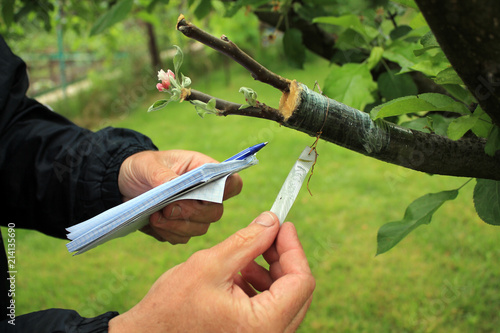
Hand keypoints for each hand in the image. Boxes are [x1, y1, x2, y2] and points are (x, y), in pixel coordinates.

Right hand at [108, 212, 314, 332]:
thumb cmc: (171, 309)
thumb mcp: (211, 265)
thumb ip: (248, 241)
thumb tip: (272, 222)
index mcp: (262, 325)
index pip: (301, 281)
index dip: (293, 248)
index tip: (282, 226)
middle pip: (297, 292)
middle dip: (283, 259)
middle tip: (267, 235)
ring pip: (286, 301)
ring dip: (272, 273)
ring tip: (246, 259)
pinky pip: (271, 312)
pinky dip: (262, 289)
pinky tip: (240, 276)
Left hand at [118, 150, 242, 243]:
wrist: (124, 184)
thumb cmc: (142, 167)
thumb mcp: (148, 165)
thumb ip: (162, 175)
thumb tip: (173, 186)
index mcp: (204, 171)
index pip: (231, 183)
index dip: (226, 190)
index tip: (203, 194)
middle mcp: (205, 194)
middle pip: (216, 212)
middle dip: (191, 213)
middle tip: (167, 208)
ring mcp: (195, 214)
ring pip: (200, 229)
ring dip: (176, 226)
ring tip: (154, 215)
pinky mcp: (181, 228)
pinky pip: (182, 238)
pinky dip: (167, 233)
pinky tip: (152, 223)